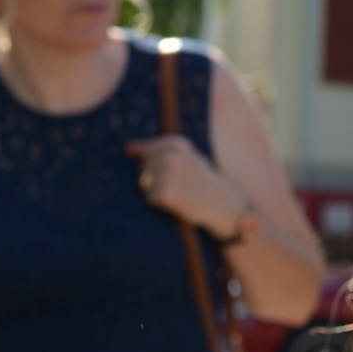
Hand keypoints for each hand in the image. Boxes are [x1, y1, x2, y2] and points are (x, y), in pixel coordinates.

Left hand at [127, 135, 248, 237]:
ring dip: (158, 192)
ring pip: (145, 183)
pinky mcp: (167, 194)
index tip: (176, 172)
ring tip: (178, 194)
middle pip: (144, 168)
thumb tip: (127, 149)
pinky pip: (150, 198)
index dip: (158, 165)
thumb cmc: (202, 182)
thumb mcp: (186, 159)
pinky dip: (160, 203)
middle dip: (155, 178)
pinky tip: (176, 203)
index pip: (149, 151)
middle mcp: (173, 158)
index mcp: (179, 145)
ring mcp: (170, 176)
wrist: (225, 205)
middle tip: (180, 186)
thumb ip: (156, 151)